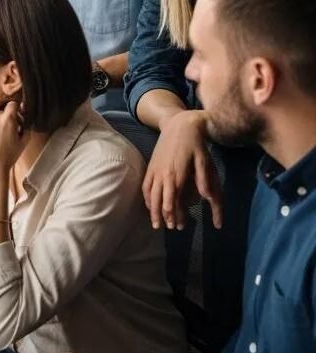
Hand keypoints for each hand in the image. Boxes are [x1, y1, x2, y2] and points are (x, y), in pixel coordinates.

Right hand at [143, 110, 221, 229]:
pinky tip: (149, 204)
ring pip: (150, 194)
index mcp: (176, 175)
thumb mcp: (204, 160)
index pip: (171, 200)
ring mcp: (155, 170)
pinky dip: (146, 197)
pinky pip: (146, 185)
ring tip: (155, 221)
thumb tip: (206, 197)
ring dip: (152, 208)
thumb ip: (204, 179)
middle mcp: (162, 174)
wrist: (179, 125)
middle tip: (165, 227)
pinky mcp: (151, 166)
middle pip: (159, 200)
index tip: (175, 225)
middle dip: (161, 215)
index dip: (172, 214)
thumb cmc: (195, 143)